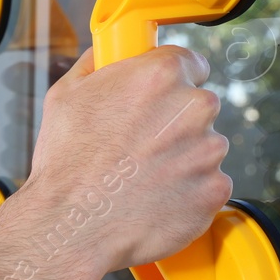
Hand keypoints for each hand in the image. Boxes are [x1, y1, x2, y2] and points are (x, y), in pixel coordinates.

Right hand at [28, 45, 230, 272]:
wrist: (72, 226)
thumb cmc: (65, 164)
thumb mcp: (64, 96)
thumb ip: (96, 65)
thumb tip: (106, 53)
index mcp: (160, 76)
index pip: (188, 62)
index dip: (169, 81)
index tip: (157, 98)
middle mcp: (193, 108)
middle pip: (197, 106)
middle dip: (173, 123)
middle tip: (137, 146)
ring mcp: (209, 152)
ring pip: (203, 147)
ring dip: (180, 159)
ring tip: (140, 178)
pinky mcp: (215, 190)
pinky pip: (208, 185)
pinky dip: (186, 192)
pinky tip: (153, 199)